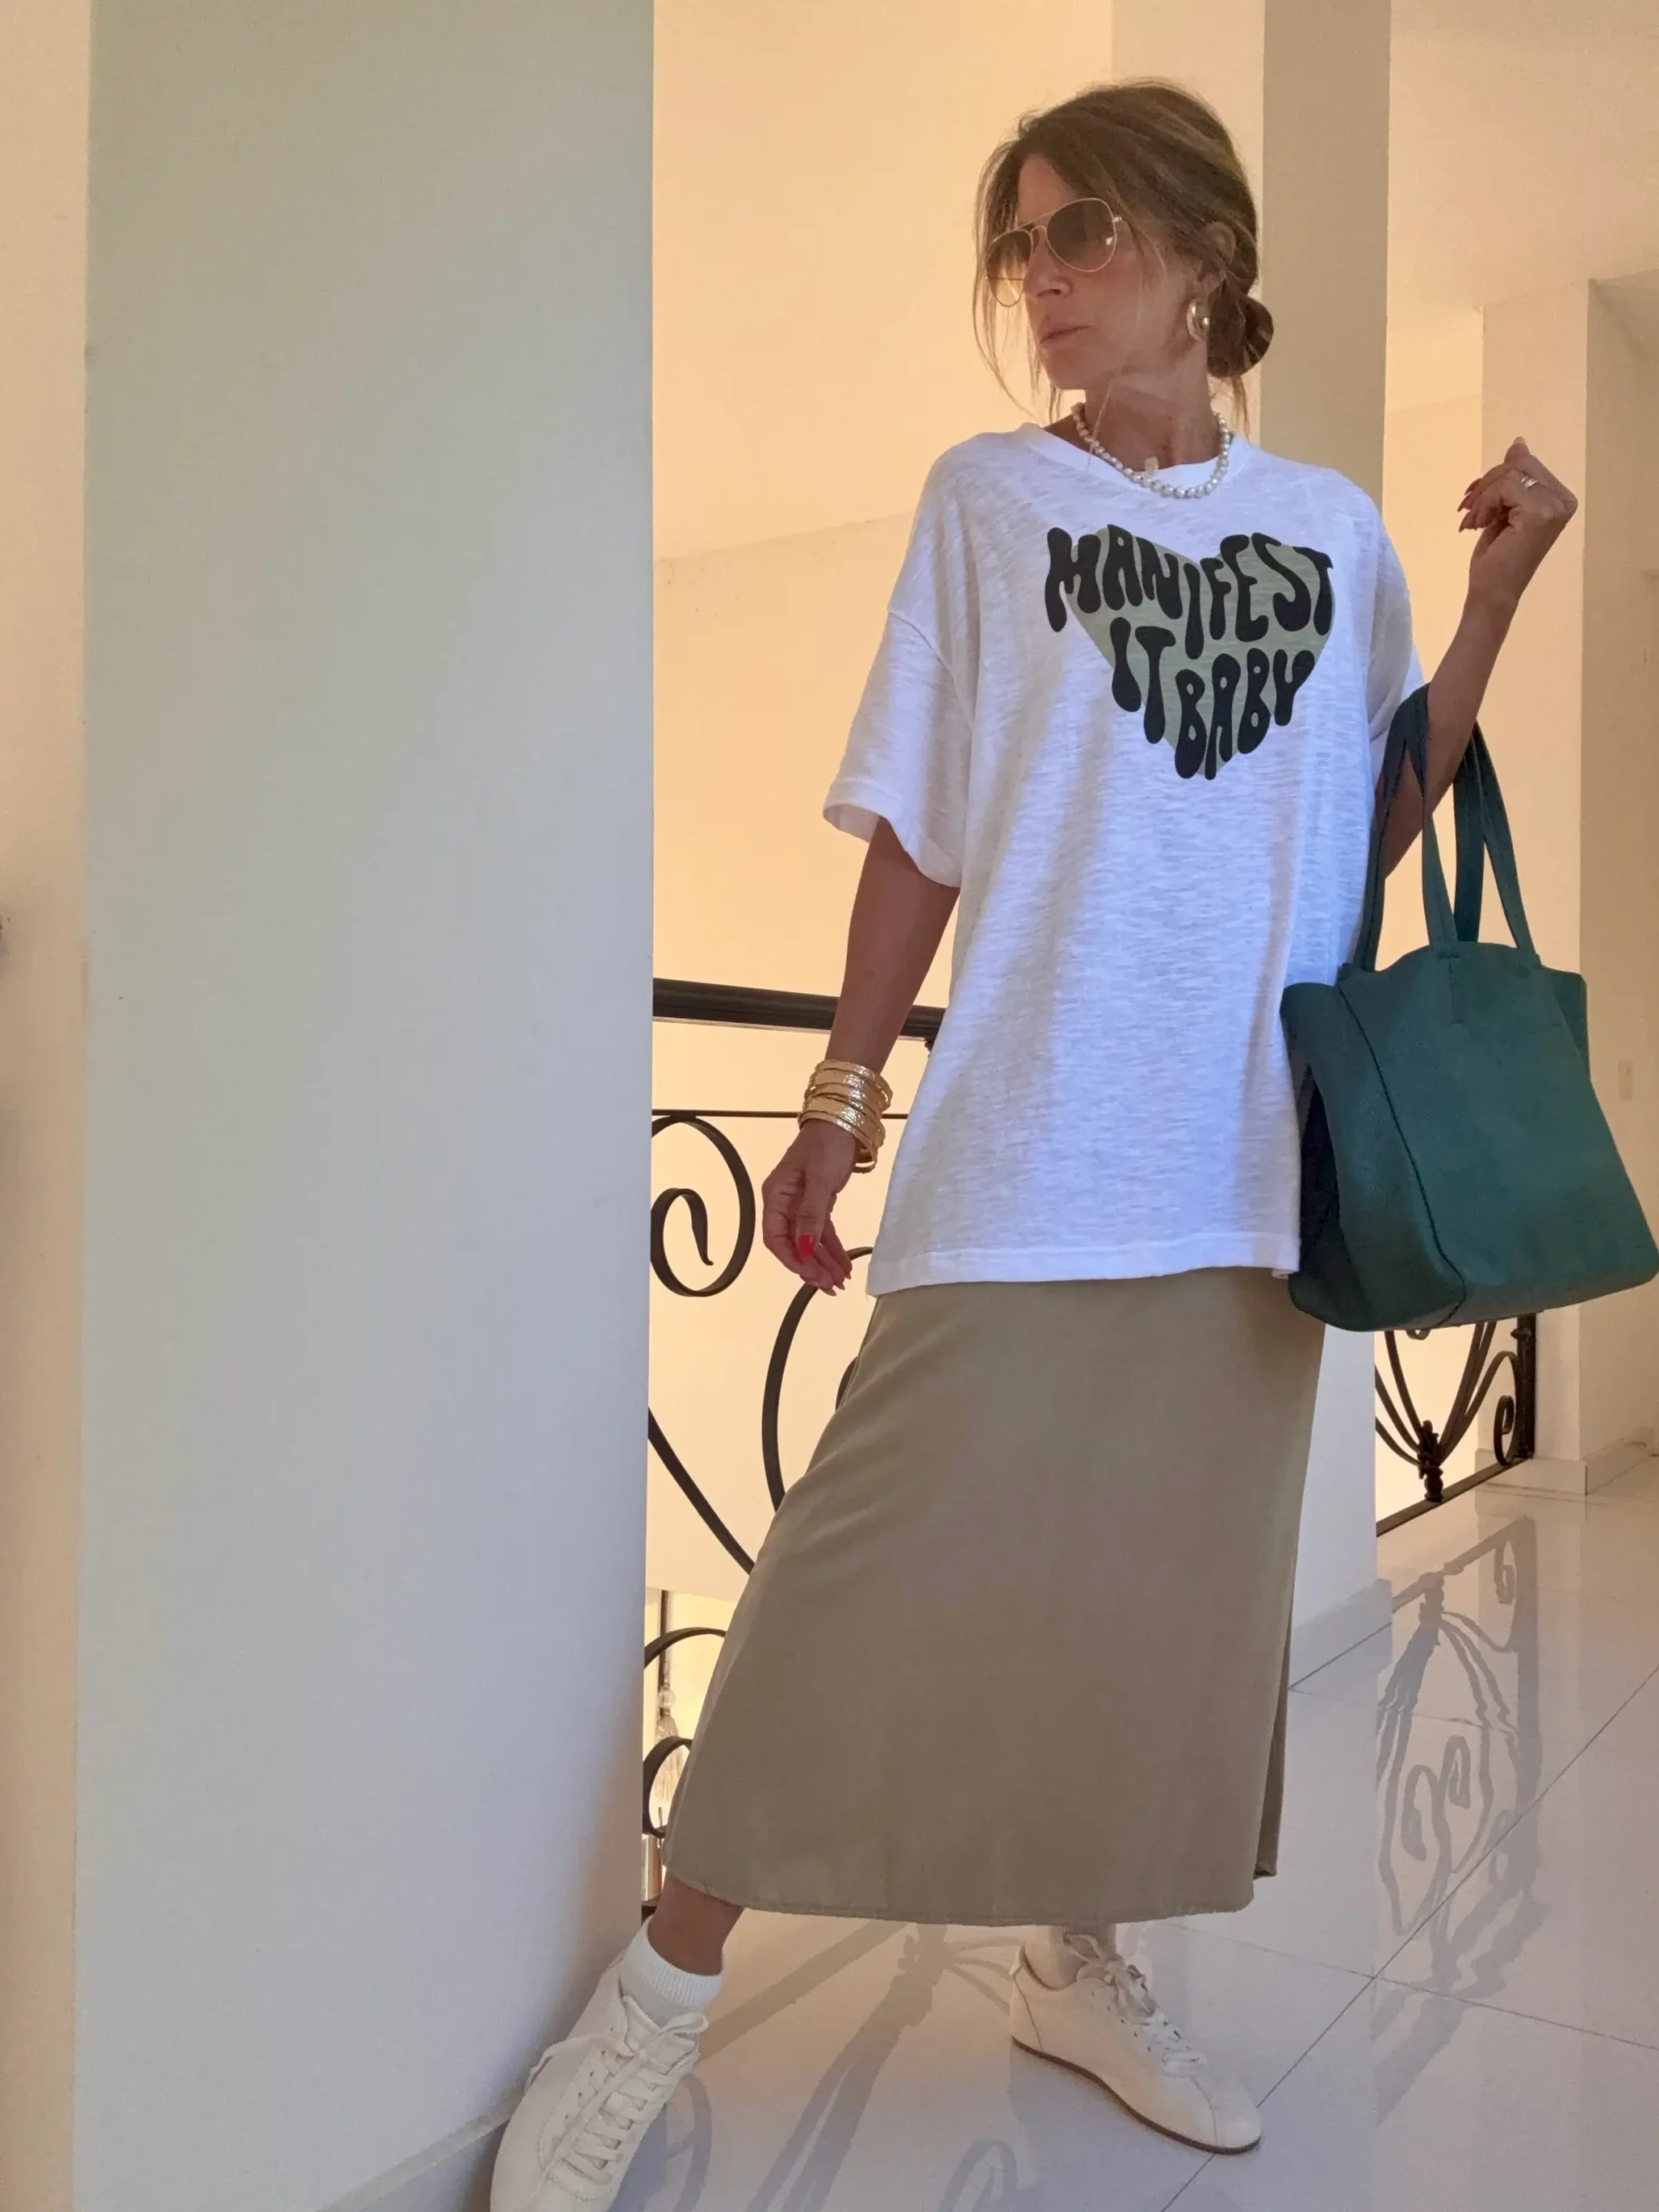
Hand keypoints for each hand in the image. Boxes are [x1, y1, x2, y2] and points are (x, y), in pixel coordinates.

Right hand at [761, 1122, 857, 1292]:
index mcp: (775, 1196)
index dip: (791, 1260)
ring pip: (809, 1242)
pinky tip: (844, 1266)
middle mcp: (784, 1204)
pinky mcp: (819, 1204)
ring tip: (840, 1282)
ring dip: (823, 1263)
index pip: (775, 1237)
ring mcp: (801, 1205)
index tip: (810, 1275)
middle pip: (793, 1244)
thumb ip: (811, 1214)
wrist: (843, 1122)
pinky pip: (822, 1233)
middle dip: (811, 1267)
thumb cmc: (826, 1144)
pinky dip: (832, 1249)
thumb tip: (804, 1248)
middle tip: (830, 1286)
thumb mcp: (819, 1179)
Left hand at [1458, 437, 1577, 620]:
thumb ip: (1513, 478)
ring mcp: (1554, 507)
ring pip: (1509, 475)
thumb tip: (1519, 444)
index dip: (1495, 477)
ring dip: (1481, 497)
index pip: (1526, 464)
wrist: (1492, 594)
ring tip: (1471, 522)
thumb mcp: (1503, 509)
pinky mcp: (1539, 514)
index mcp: (1561, 498)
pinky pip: (1504, 488)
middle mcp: (1564, 501)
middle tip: (1468, 510)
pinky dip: (1483, 505)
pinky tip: (1477, 526)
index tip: (1473, 500)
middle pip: (1519, 464)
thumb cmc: (1496, 559)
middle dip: (1487, 484)